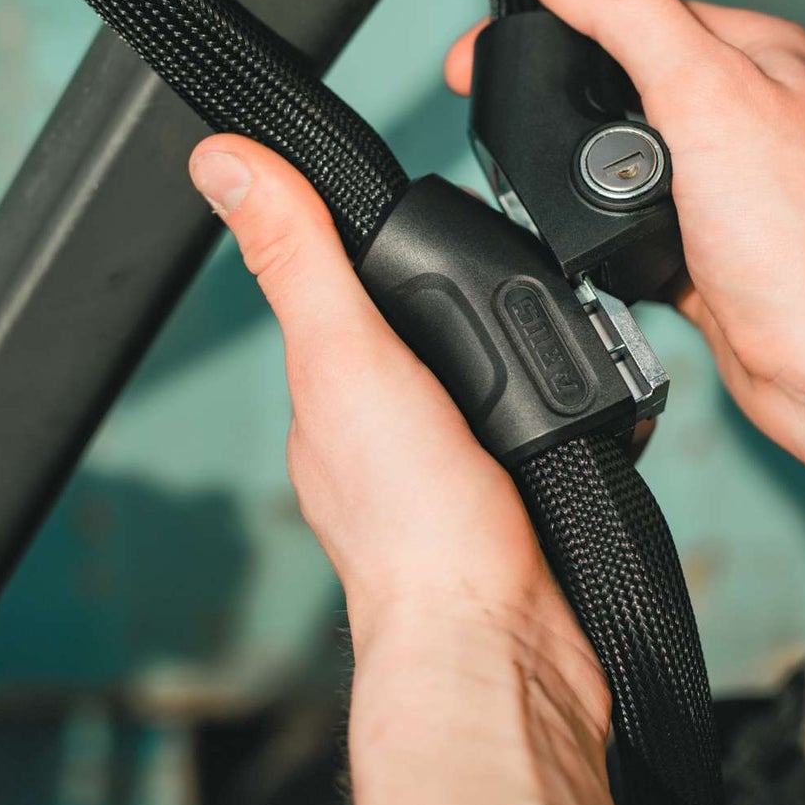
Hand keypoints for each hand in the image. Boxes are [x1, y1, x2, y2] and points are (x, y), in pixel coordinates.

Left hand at [187, 134, 694, 804]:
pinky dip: (565, 404)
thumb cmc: (415, 528)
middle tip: (511, 265)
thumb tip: (221, 161)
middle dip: (467, 299)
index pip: (347, 290)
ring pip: (490, 379)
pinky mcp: (522, 500)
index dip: (376, 244)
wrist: (506, 644)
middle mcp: (388, 433)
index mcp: (334, 395)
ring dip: (522, 353)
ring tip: (555, 326)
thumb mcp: (346, 357)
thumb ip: (298, 256)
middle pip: (427, 332)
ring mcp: (457, 470)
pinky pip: (545, 427)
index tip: (410, 201)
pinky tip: (583, 395)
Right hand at [445, 0, 804, 549]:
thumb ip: (628, 13)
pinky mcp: (699, 251)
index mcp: (749, 54)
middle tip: (493, 113)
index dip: (552, 19)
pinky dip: (596, 237)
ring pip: (614, 161)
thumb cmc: (803, 237)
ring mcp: (719, 186)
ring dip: (575, 177)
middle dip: (554, 103)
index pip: (631, 7)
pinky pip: (624, 230)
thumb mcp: (703, 93)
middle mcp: (738, 113)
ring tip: (556, 192)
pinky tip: (588, 245)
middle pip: (613, 83)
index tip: (483, 47)